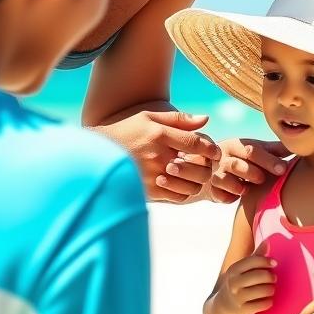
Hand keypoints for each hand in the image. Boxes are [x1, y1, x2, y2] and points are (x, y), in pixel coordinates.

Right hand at [99, 110, 219, 203]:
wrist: (98, 154)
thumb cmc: (126, 131)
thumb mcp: (148, 117)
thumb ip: (179, 119)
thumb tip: (206, 119)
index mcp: (159, 135)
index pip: (197, 143)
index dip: (211, 148)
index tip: (215, 151)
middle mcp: (157, 156)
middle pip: (199, 168)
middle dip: (208, 166)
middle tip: (206, 164)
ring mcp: (153, 176)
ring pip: (191, 186)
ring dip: (197, 181)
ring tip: (193, 174)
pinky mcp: (149, 191)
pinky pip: (177, 197)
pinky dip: (184, 191)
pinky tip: (180, 183)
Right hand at [175, 138, 288, 203]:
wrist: (217, 170)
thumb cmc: (244, 159)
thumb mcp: (258, 150)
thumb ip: (275, 150)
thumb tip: (297, 146)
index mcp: (236, 145)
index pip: (252, 151)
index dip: (268, 161)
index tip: (283, 169)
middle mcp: (223, 158)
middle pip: (236, 165)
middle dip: (252, 173)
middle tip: (263, 179)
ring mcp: (215, 174)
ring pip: (223, 180)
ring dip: (238, 186)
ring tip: (247, 189)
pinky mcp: (211, 190)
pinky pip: (218, 195)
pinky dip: (227, 197)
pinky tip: (236, 197)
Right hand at [216, 242, 276, 313]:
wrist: (224, 306)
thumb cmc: (239, 282)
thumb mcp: (243, 269)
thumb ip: (256, 256)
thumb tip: (268, 241)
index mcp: (234, 270)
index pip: (254, 261)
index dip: (267, 261)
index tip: (274, 264)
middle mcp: (234, 283)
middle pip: (261, 276)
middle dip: (271, 277)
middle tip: (273, 278)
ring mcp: (238, 297)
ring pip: (265, 290)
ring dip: (271, 289)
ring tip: (270, 289)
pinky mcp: (244, 310)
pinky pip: (264, 304)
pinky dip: (269, 301)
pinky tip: (267, 299)